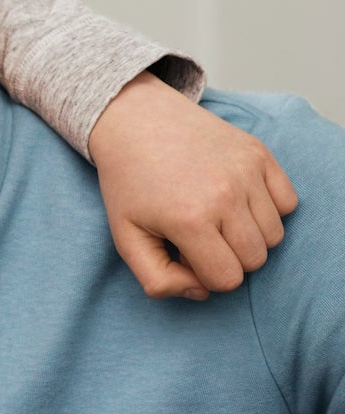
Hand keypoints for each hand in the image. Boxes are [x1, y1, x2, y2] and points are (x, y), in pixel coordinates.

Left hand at [89, 73, 297, 298]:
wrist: (136, 121)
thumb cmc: (129, 182)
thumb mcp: (125, 237)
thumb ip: (157, 279)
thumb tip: (201, 292)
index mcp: (189, 220)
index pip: (227, 280)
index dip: (205, 274)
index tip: (185, 253)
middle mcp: (224, 195)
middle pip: (256, 260)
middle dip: (228, 257)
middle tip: (198, 235)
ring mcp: (246, 172)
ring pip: (274, 235)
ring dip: (249, 235)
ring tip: (215, 216)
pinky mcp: (260, 154)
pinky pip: (288, 203)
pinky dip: (269, 208)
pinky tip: (235, 198)